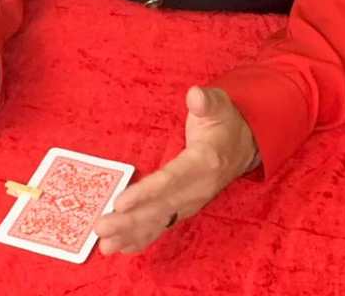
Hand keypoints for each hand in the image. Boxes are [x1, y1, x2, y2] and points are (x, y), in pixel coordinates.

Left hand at [94, 86, 255, 254]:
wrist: (244, 145)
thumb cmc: (224, 122)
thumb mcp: (219, 105)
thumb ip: (206, 102)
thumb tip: (195, 96)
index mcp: (203, 163)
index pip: (170, 181)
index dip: (145, 193)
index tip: (120, 202)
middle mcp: (197, 189)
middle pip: (160, 207)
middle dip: (129, 220)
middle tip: (100, 228)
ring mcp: (191, 202)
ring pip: (159, 221)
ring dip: (131, 234)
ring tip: (104, 245)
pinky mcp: (184, 208)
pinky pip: (163, 226)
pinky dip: (142, 238)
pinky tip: (122, 247)